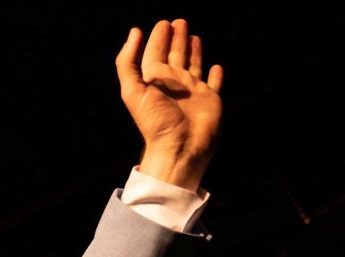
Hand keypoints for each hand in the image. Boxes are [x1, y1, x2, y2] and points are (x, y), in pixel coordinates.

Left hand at [116, 19, 223, 191]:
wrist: (179, 148)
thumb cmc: (155, 121)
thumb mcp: (133, 90)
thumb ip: (128, 63)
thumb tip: (134, 32)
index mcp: (156, 81)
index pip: (155, 54)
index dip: (158, 38)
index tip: (163, 24)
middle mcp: (174, 84)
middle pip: (175, 56)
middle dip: (176, 39)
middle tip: (178, 22)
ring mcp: (193, 92)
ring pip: (193, 65)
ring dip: (193, 51)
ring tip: (194, 35)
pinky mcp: (210, 100)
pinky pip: (214, 84)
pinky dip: (216, 76)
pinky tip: (217, 67)